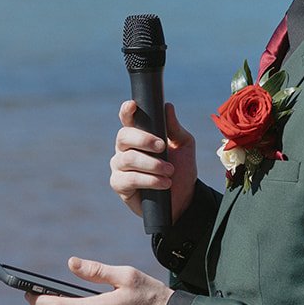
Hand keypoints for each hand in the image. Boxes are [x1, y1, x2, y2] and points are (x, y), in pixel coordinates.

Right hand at [110, 101, 195, 221]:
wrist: (184, 198)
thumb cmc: (181, 168)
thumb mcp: (184, 146)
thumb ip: (174, 127)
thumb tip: (167, 106)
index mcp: (137, 135)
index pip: (127, 119)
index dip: (126, 111)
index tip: (132, 105)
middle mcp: (124, 149)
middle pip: (124, 136)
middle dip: (144, 140)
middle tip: (163, 147)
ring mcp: (119, 166)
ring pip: (128, 159)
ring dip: (152, 165)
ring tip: (169, 171)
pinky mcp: (119, 184)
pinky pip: (129, 179)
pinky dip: (149, 180)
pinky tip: (163, 184)